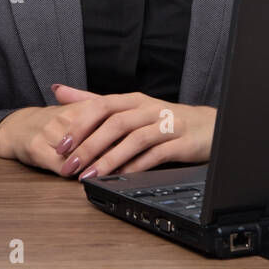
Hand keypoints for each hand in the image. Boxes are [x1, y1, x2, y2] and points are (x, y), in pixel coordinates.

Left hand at [0, 86, 215, 178]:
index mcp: (133, 100)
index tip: (61, 144)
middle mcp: (149, 109)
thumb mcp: (128, 107)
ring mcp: (167, 124)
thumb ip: (93, 101)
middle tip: (69, 166)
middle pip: (115, 123)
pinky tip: (122, 178)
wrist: (209, 127)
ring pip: (134, 139)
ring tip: (89, 175)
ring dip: (109, 159)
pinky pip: (156, 154)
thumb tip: (58, 91)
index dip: (80, 124)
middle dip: (89, 145)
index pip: (101, 105)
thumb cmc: (164, 119)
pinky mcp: (181, 142)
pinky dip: (137, 166)